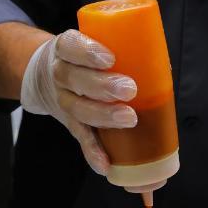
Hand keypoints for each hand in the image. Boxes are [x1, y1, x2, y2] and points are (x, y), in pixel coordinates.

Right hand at [20, 29, 158, 193]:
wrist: (44, 78)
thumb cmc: (84, 59)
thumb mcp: (94, 45)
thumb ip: (125, 51)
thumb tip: (163, 66)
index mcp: (67, 49)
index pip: (71, 45)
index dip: (88, 52)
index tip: (110, 58)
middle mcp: (60, 74)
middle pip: (75, 79)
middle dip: (102, 85)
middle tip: (129, 89)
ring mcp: (63, 100)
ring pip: (77, 109)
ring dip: (103, 116)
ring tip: (129, 119)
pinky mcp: (70, 124)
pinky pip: (81, 138)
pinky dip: (93, 152)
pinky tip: (105, 163)